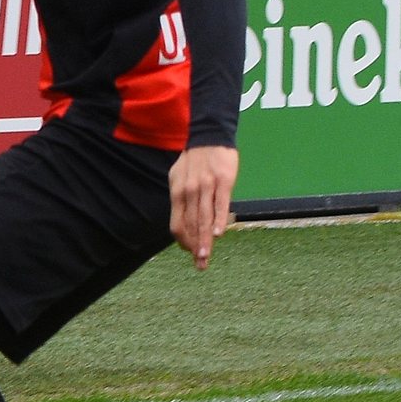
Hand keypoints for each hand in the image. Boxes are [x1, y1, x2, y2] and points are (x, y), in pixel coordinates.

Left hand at [169, 144, 238, 269]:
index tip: (190, 253)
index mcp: (177, 193)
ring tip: (205, 257)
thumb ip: (182, 201)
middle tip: (200, 265)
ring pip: (204, 218)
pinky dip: (218, 220)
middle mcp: (189, 192)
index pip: (178, 223)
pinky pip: (220, 204)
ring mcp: (206, 187)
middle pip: (191, 225)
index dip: (184, 241)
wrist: (209, 136)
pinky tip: (218, 234)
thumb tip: (183, 222)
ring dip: (205, 240)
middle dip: (195, 247)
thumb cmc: (194, 160)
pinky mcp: (223, 182)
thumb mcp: (179, 179)